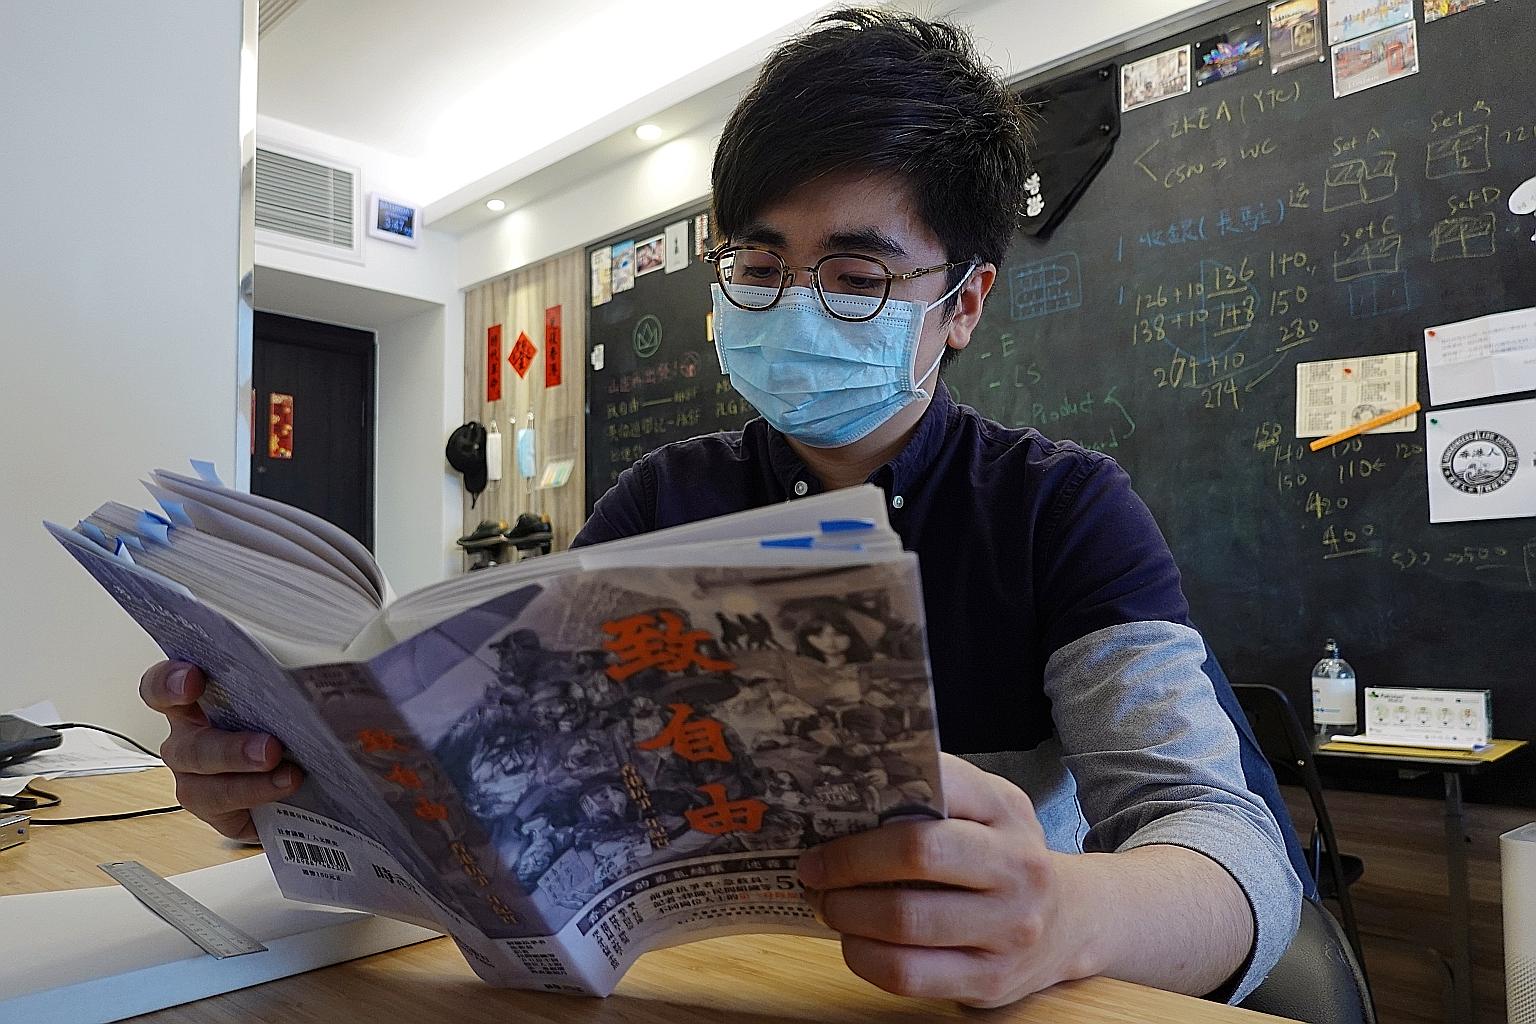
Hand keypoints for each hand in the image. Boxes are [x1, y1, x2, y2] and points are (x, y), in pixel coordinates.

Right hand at [139, 660, 302, 842]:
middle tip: (270, 747)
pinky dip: (258, 797)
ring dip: (247, 781)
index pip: (162, 688)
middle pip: (188, 745)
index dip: (169, 683)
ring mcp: (196, 780)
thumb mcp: (284, 696)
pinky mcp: (215, 812)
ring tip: (289, 775)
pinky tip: (287, 788)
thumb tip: (328, 669)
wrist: (304, 775)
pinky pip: (225, 810)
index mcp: (197, 702)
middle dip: (229, 748)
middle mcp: (189, 740)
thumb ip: (285, 682)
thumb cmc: (286, 722)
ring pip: (202, 785)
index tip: (194, 679)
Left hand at [797, 752, 1092, 1007]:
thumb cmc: (1001, 856)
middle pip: (916, 853)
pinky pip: (908, 974)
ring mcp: (1009, 928)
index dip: (871, 800)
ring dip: (847, 911)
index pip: (935, 785)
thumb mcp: (984, 810)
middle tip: (813, 867)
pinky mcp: (991, 980)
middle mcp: (1017, 867)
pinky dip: (864, 957)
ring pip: (905, 920)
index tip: (827, 814)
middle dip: (847, 861)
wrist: (1071, 920)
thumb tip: (842, 800)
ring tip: (828, 903)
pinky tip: (855, 941)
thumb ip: (930, 799)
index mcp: (1005, 809)